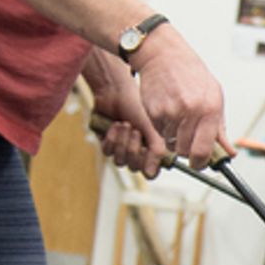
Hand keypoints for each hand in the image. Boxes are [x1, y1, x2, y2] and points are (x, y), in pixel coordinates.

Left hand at [81, 50, 167, 177]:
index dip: (149, 167)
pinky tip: (115, 125)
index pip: (151, 172)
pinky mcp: (107, 142)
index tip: (147, 153)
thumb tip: (151, 173)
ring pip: (120, 161)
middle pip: (134, 167)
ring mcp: (121, 148)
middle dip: (133, 148)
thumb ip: (157, 151)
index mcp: (151, 149)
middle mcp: (137, 151)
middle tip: (135, 130)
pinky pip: (108, 152)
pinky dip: (112, 138)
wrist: (116, 92)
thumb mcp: (152, 128)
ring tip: (125, 124)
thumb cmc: (137, 106)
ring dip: (122, 142)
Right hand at [128, 26, 230, 171]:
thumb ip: (220, 128)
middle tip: (190, 141)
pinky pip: (160, 133)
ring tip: (180, 121)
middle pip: (186, 151)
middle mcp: (190, 112)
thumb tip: (228, 153)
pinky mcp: (153, 112)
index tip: (201, 163)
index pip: (204, 150)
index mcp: (210, 109)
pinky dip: (164, 130)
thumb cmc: (191, 74)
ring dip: (176, 140)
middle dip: (188, 151)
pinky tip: (169, 112)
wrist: (163, 55)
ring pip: (172, 144)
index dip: (201, 162)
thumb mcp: (215, 95)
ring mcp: (170, 112)